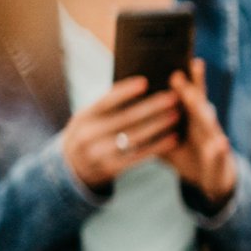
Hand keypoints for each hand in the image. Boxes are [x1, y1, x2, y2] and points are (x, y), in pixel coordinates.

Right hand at [60, 75, 180, 190]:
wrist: (73, 168)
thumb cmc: (90, 133)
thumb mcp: (89, 118)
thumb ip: (107, 106)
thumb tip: (140, 83)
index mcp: (84, 117)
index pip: (105, 101)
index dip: (125, 92)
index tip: (145, 82)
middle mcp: (89, 135)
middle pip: (125, 119)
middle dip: (152, 107)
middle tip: (174, 97)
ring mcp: (99, 153)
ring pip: (134, 137)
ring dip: (158, 125)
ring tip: (177, 115)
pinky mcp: (111, 168)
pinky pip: (138, 156)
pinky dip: (157, 147)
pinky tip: (174, 138)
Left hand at [165, 60, 236, 207]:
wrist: (214, 180)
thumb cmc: (188, 156)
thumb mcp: (168, 141)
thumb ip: (155, 128)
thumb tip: (129, 115)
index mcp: (194, 119)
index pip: (190, 96)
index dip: (185, 81)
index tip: (179, 62)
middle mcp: (207, 127)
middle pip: (200, 106)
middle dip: (190, 91)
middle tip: (177, 75)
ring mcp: (216, 142)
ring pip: (210, 126)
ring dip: (204, 114)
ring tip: (196, 101)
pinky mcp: (221, 161)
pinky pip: (220, 156)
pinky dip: (220, 150)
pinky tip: (221, 143)